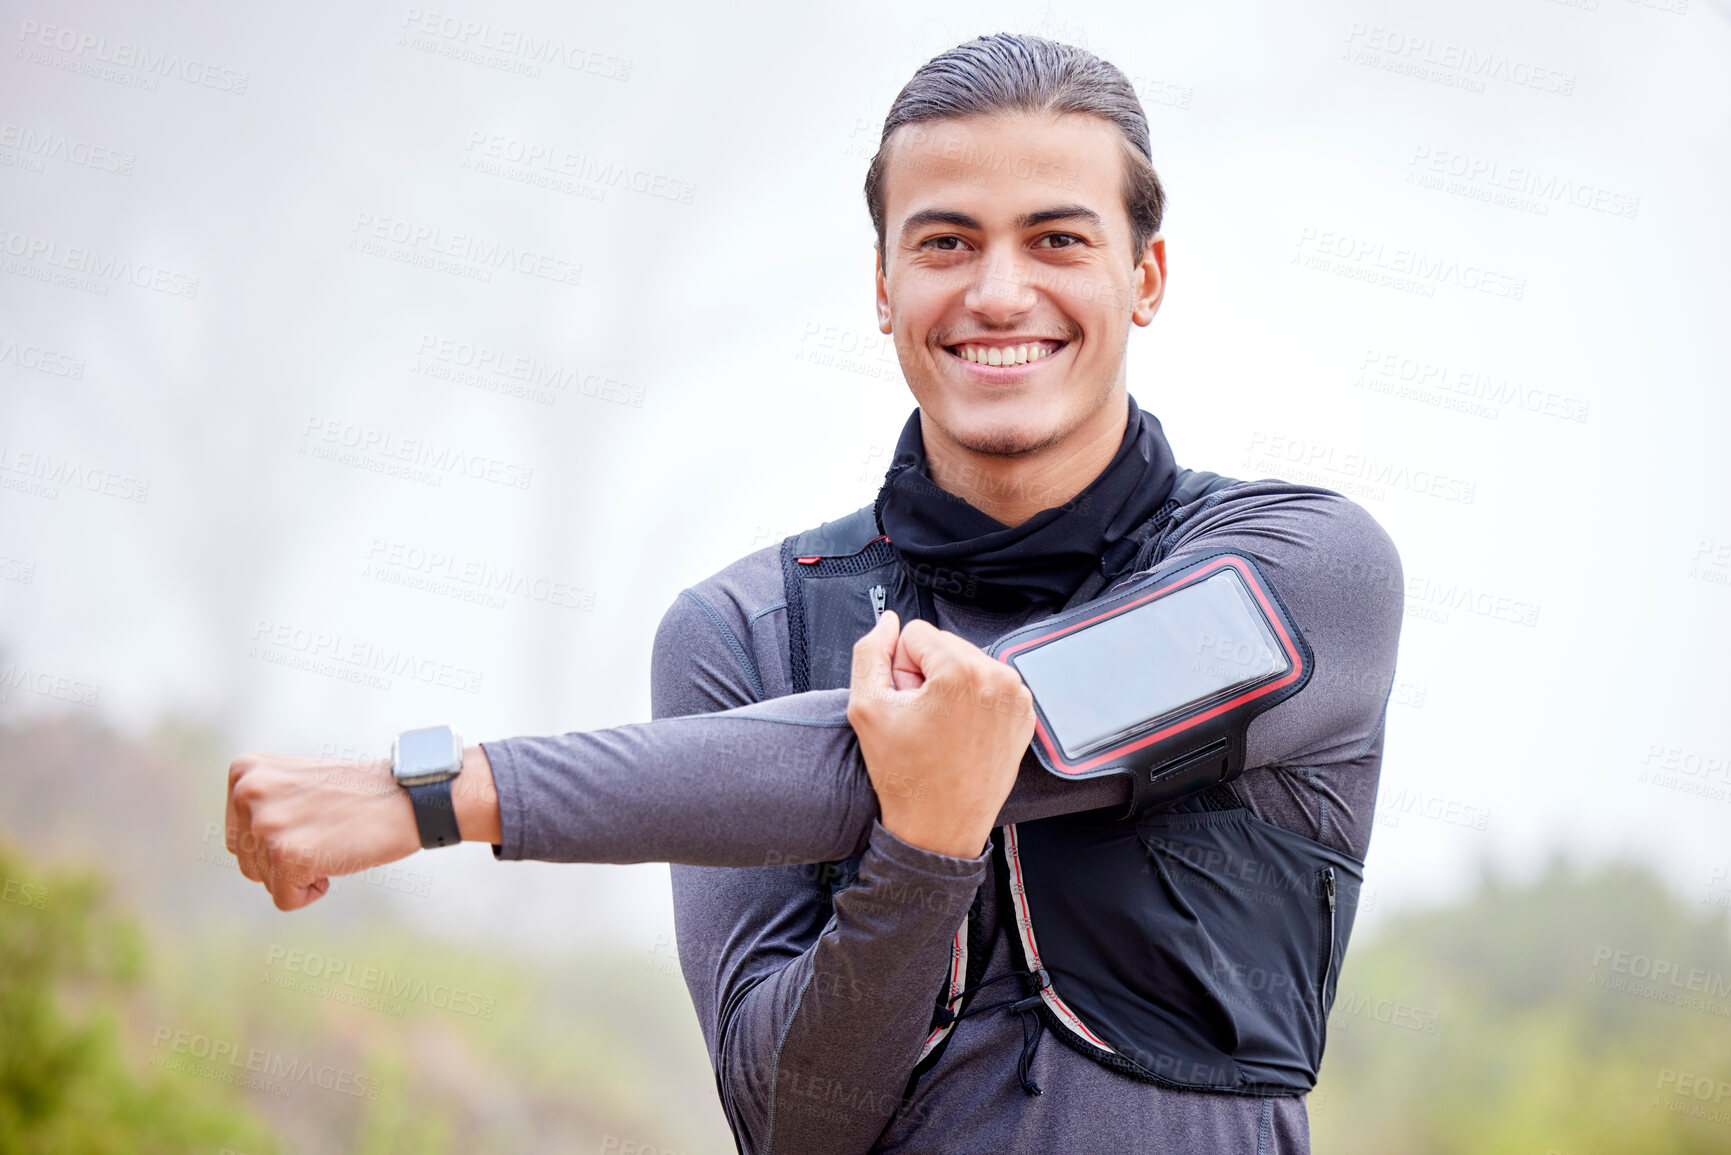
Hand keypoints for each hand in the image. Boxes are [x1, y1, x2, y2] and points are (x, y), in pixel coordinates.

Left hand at [225, 746, 498, 910]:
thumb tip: (239, 845)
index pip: (238, 837)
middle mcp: (248, 792)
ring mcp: (265, 823)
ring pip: (265, 881)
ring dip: (302, 873)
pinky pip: (285, 899)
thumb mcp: (295, 783)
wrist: (410, 796)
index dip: (278, 842)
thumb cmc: (360, 795)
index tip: (312, 818)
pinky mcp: (286, 854)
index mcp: (245, 771)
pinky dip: (312, 892)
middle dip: (286, 861)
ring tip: (334, 840)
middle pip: (247, 862)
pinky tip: (338, 859)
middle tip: (327, 831)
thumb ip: (262, 803)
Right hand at [846, 610, 1035, 857]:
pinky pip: (988, 686)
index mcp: (962, 672)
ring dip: (948, 687)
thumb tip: (888, 623)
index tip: (905, 703)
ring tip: (940, 728)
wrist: (939, 829)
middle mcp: (997, 678)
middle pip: (944, 645)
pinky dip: (971, 702)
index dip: (900, 668)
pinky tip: (959, 733)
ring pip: (966, 663)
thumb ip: (870, 652)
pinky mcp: (1024, 715)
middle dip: (926, 675)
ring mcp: (1016, 698)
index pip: (915, 633)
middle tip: (921, 719)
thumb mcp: (867, 708)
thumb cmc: (907, 778)